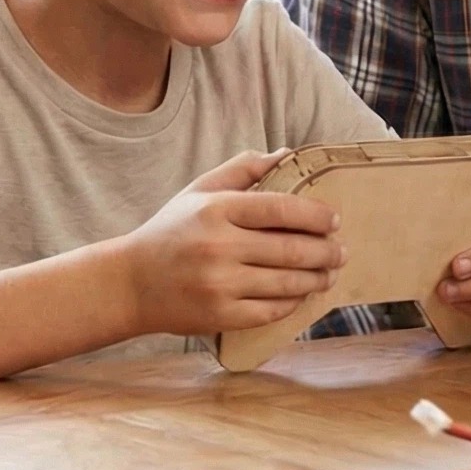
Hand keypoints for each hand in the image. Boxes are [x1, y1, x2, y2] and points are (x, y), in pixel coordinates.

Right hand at [121, 152, 344, 334]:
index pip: (280, 208)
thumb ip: (243, 169)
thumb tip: (288, 154)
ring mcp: (219, 284)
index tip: (334, 220)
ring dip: (317, 278)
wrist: (129, 284)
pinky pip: (270, 310)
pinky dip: (292, 303)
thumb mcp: (199, 191)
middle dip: (326, 251)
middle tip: (341, 251)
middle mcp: (218, 246)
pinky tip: (301, 294)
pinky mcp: (219, 315)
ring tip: (330, 273)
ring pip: (286, 282)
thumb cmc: (171, 232)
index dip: (315, 215)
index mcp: (216, 210)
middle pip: (291, 249)